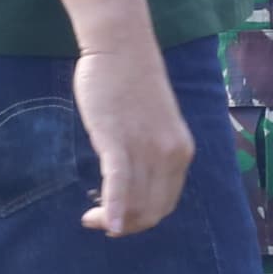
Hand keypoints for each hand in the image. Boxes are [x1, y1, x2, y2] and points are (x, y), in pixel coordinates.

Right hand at [72, 47, 193, 236]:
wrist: (121, 48)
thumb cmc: (133, 85)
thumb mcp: (155, 127)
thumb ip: (151, 154)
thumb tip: (134, 183)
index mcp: (181, 152)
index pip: (164, 204)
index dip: (141, 220)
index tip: (118, 219)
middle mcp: (170, 154)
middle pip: (151, 210)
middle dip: (126, 225)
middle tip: (97, 220)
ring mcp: (146, 148)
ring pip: (135, 202)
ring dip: (112, 220)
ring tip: (91, 219)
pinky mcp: (118, 140)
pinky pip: (119, 183)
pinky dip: (113, 207)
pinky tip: (104, 222)